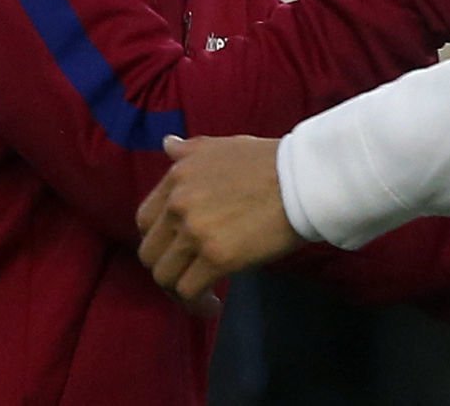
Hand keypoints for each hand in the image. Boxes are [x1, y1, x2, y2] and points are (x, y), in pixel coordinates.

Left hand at [136, 136, 298, 310]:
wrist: (304, 179)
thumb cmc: (270, 162)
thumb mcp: (223, 147)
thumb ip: (190, 150)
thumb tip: (168, 145)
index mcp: (177, 176)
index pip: (145, 220)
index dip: (158, 241)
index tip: (176, 252)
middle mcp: (178, 203)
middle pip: (149, 252)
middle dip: (166, 269)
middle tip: (188, 278)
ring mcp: (195, 231)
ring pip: (165, 276)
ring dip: (179, 293)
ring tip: (202, 298)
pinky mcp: (216, 257)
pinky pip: (189, 291)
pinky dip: (197, 304)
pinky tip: (213, 306)